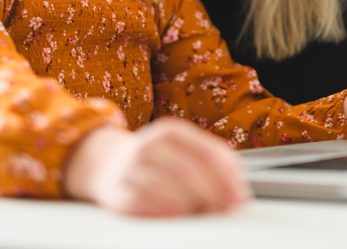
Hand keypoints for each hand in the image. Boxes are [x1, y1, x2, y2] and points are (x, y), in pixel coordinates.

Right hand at [64, 117, 250, 215]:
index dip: (227, 178)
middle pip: (189, 172)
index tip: (238, 198)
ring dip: (191, 206)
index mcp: (170, 130)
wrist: (109, 165)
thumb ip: (214, 162)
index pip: (206, 152)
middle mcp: (149, 144)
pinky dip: (167, 212)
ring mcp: (131, 167)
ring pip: (169, 189)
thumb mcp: (184, 149)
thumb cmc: (157, 160)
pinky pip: (148, 205)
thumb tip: (238, 191)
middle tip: (223, 210)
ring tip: (201, 213)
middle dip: (212, 195)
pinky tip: (178, 215)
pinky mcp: (118, 192)